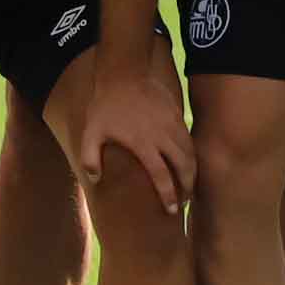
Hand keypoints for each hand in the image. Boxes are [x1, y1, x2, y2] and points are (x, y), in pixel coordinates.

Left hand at [51, 36, 191, 216]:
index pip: (162, 176)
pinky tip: (187, 162)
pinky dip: (192, 155)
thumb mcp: (91, 133)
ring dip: (193, 172)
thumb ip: (91, 158)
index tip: (171, 210)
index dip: (168, 195)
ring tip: (189, 186)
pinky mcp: (178, 116)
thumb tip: (96, 179)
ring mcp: (173, 125)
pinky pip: (189, 140)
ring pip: (191, 153)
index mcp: (144, 144)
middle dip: (188, 187)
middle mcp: (164, 137)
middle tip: (185, 203)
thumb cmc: (105, 106)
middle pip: (185, 167)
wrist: (125, 74)